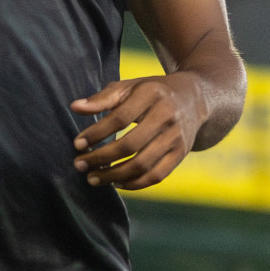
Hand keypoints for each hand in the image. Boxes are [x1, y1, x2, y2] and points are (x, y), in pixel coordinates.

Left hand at [68, 72, 208, 189]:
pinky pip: (157, 176)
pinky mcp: (181, 154)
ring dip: (114, 175)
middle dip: (101, 158)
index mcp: (152, 94)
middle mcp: (167, 116)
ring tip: (93, 178)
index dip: (97, 133)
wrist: (195, 98)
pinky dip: (135, 184)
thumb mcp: (131, 86)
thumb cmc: (153, 91)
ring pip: (142, 165)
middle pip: (130, 145)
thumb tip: (74, 107)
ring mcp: (176, 137)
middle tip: (79, 164)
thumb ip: (103, 97)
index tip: (77, 143)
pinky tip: (116, 183)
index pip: (120, 118)